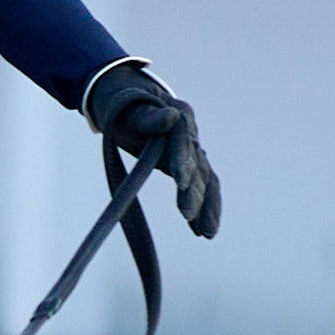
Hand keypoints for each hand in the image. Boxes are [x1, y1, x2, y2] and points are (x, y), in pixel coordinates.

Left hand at [82, 61, 220, 237]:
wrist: (133, 100)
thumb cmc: (127, 105)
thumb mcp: (131, 109)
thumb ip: (150, 118)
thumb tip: (169, 117)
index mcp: (179, 116)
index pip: (182, 141)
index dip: (182, 162)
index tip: (180, 183)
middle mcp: (191, 134)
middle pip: (197, 165)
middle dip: (194, 193)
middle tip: (187, 216)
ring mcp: (193, 149)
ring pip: (205, 180)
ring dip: (207, 207)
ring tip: (207, 233)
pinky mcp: (190, 163)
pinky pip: (202, 186)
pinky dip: (204, 207)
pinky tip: (203, 230)